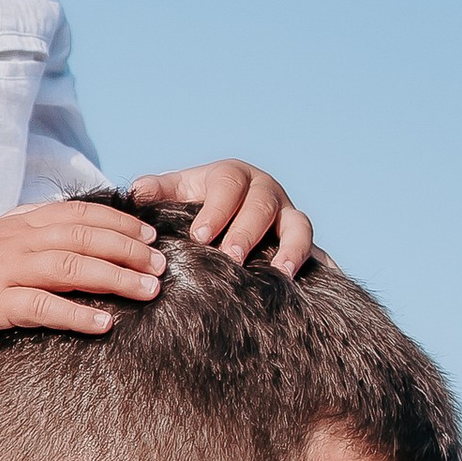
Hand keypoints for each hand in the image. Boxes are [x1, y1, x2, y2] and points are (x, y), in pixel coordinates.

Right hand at [0, 201, 165, 345]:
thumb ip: (33, 233)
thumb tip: (78, 234)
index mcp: (21, 224)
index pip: (80, 214)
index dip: (119, 223)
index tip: (149, 236)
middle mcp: (18, 242)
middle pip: (85, 237)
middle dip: (129, 250)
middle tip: (161, 267)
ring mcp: (5, 271)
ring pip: (72, 266)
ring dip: (115, 278)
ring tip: (148, 291)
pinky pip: (42, 306)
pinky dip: (76, 313)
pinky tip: (104, 323)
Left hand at [128, 165, 312, 275]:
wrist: (222, 221)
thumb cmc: (195, 206)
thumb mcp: (176, 194)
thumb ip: (158, 191)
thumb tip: (137, 192)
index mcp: (233, 176)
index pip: (227, 184)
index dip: (216, 209)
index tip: (200, 236)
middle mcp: (265, 192)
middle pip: (263, 206)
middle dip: (247, 232)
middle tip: (231, 259)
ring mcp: (288, 217)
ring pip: (298, 226)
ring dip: (291, 249)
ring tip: (279, 274)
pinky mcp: (302, 243)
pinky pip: (318, 254)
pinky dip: (324, 267)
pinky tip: (321, 284)